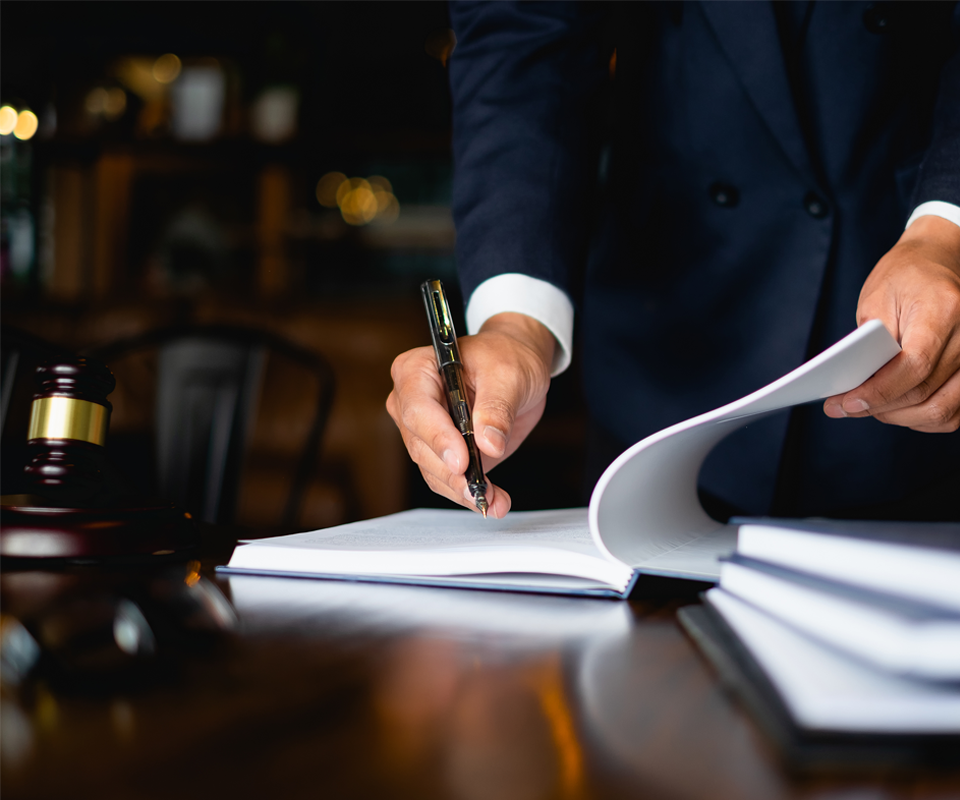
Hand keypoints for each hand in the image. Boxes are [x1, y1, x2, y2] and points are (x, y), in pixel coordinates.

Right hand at [387, 312, 556, 517]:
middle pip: (420, 446)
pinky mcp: (441, 452)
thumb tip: (488, 443)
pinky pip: (447, 479)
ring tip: (494, 500)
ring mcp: (424, 430)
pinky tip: (493, 500)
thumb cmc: (507, 356)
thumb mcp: (508, 374)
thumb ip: (497, 408)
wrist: (517, 365)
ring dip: (462, 489)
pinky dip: (469, 493)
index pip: (418, 409)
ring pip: (432, 469)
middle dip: (451, 472)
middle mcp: (410, 401)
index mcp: (417, 370)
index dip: (438, 438)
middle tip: (480, 489)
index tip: (462, 461)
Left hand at [824, 215, 959, 431]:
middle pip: (926, 392)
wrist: (937, 261)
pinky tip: (899, 409)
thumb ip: (870, 343)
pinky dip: (924, 417)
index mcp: (944, 309)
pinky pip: (955, 410)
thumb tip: (856, 387)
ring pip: (944, 409)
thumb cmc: (905, 276)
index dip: (879, 391)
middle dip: (881, 408)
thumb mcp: (877, 299)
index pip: (915, 365)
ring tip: (870, 408)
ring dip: (901, 417)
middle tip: (846, 408)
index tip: (847, 403)